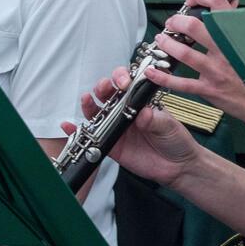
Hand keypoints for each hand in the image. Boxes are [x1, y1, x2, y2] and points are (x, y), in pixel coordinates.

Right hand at [73, 67, 201, 186]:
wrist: (177, 167)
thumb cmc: (175, 140)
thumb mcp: (169, 126)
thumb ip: (156, 120)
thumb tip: (144, 114)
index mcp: (141, 102)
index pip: (128, 83)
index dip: (123, 78)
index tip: (124, 82)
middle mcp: (126, 111)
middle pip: (108, 93)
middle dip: (104, 86)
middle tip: (106, 88)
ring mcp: (116, 127)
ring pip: (97, 112)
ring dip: (89, 104)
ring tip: (86, 99)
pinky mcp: (110, 145)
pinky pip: (91, 137)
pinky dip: (76, 131)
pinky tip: (67, 126)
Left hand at [146, 0, 244, 123]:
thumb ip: (239, 22)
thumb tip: (231, 4)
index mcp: (237, 35)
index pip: (218, 4)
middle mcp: (226, 51)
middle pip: (194, 26)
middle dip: (177, 21)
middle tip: (172, 22)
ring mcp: (216, 71)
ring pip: (183, 53)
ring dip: (167, 44)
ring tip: (161, 40)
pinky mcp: (208, 89)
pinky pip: (181, 83)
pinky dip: (162, 77)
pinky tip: (153, 71)